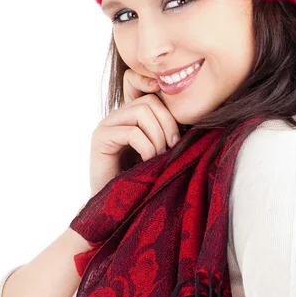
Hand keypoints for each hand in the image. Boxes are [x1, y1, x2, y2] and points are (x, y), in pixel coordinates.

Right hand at [88, 69, 179, 195]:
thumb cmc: (144, 179)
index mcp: (133, 115)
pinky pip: (132, 132)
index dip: (165, 98)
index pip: (150, 91)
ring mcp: (107, 124)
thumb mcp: (162, 150)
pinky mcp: (100, 137)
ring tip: (159, 157)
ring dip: (158, 137)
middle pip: (150, 101)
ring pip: (142, 111)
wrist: (118, 205)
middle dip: (168, 125)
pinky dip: (147, 148)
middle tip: (172, 148)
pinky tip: (146, 163)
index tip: (178, 123)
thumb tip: (196, 116)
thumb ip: (170, 132)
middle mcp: (118, 116)